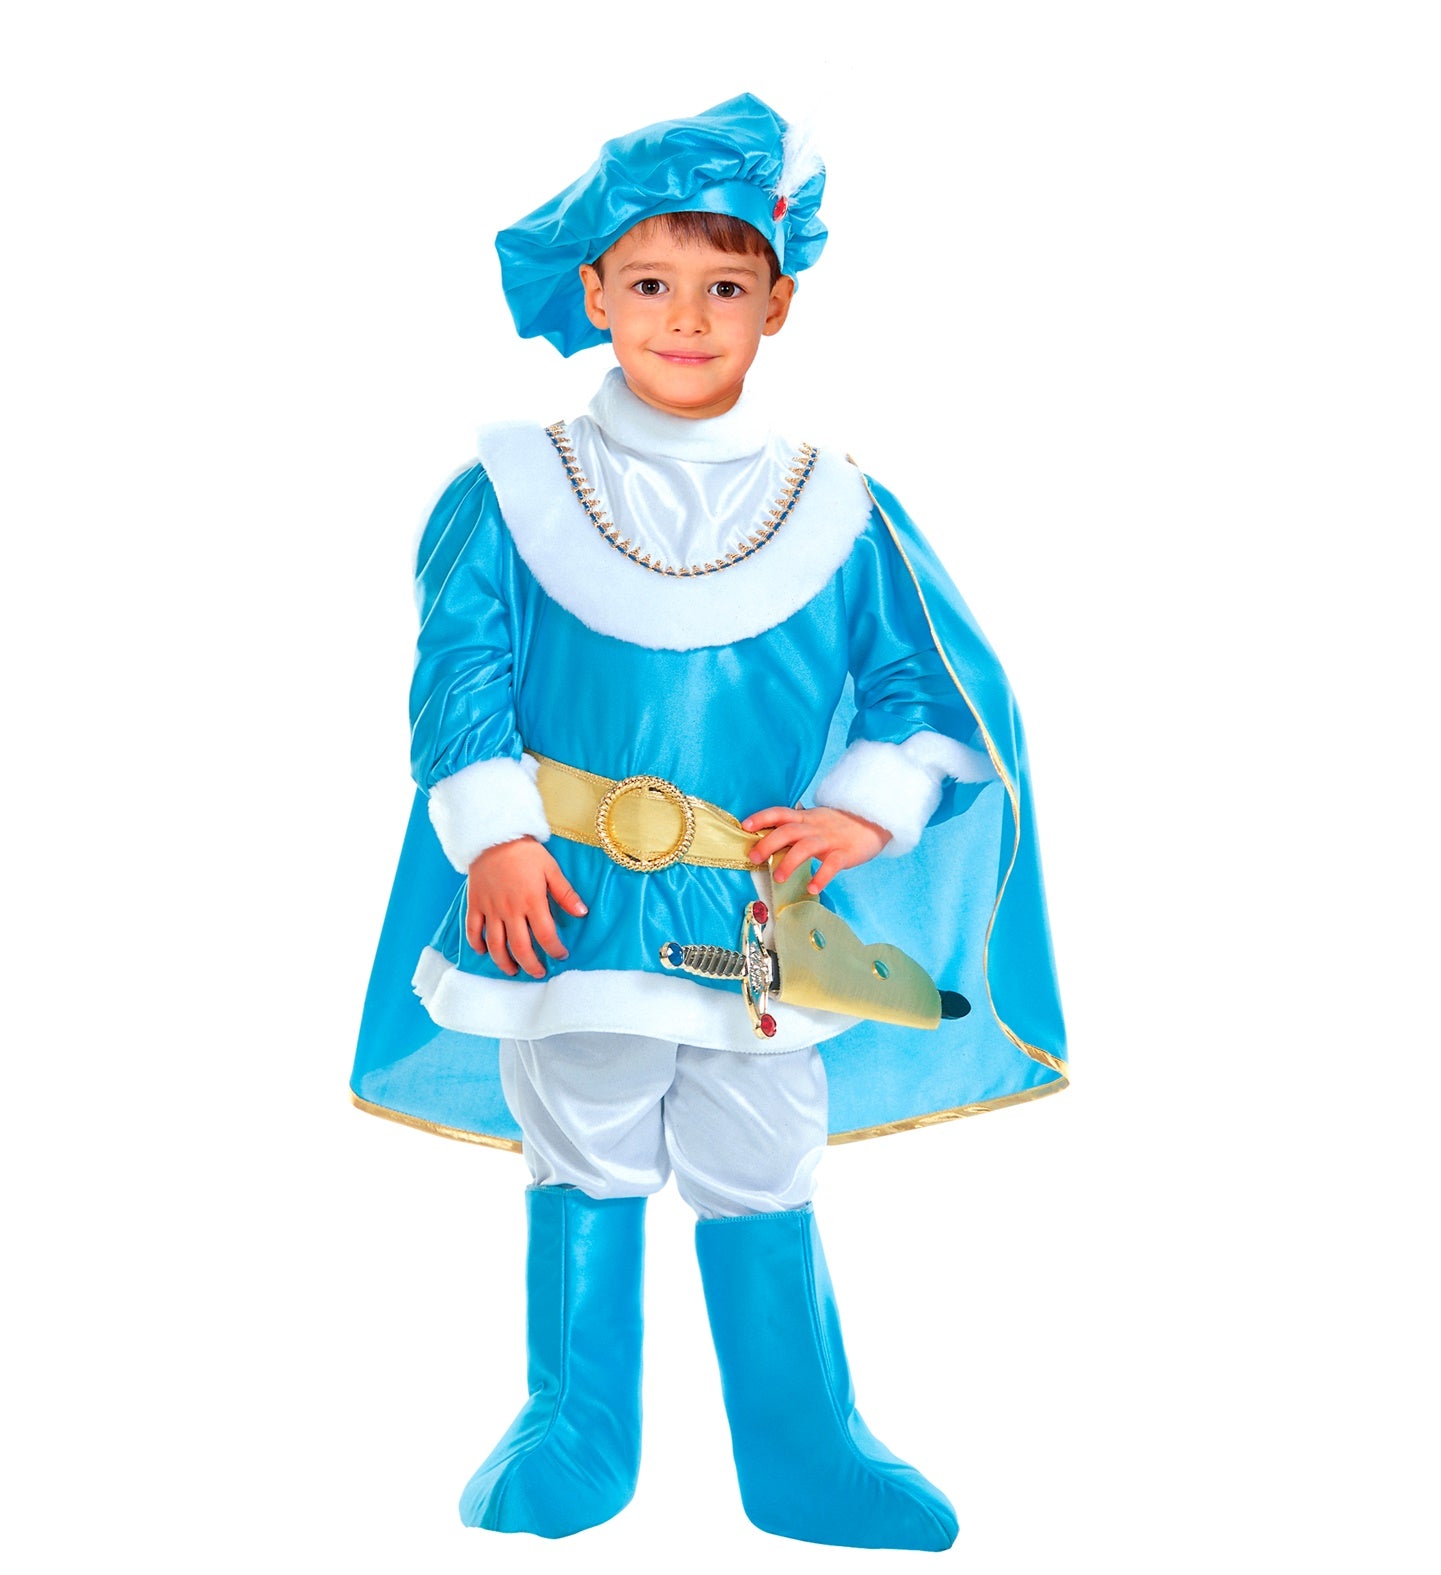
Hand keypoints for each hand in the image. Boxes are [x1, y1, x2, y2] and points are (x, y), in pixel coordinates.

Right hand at [466, 837, 586, 977]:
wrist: (494, 837)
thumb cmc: (525, 852)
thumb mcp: (551, 869)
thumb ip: (565, 893)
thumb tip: (582, 912)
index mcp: (532, 901)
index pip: (546, 936)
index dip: (555, 950)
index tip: (561, 955)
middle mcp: (510, 910)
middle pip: (520, 947)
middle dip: (531, 965)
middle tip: (538, 972)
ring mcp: (491, 909)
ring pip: (495, 945)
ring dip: (504, 962)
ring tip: (512, 971)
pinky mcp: (475, 904)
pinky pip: (473, 930)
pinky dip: (477, 944)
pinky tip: (483, 952)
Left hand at [740, 805, 891, 895]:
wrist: (874, 823)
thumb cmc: (839, 825)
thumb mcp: (816, 820)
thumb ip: (796, 826)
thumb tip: (768, 835)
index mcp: (806, 818)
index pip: (780, 813)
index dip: (762, 817)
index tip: (745, 826)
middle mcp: (815, 827)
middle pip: (788, 831)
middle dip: (768, 843)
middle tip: (753, 858)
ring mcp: (830, 840)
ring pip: (806, 847)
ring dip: (789, 862)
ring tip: (778, 877)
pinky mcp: (845, 853)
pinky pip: (832, 865)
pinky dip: (821, 877)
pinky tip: (812, 889)